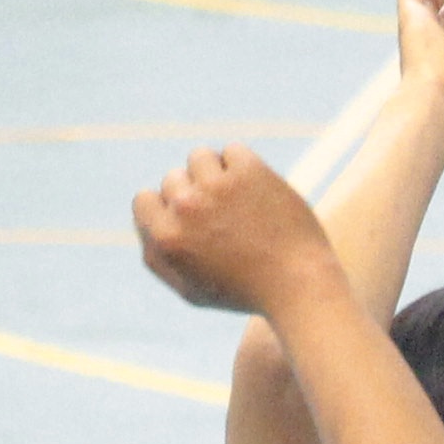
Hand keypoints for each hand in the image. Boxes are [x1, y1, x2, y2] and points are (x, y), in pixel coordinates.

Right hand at [132, 144, 347, 318]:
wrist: (300, 286)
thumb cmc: (246, 293)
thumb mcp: (191, 290)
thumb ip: (158, 257)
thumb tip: (146, 222)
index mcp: (165, 239)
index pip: (144, 200)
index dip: (168, 208)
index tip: (195, 222)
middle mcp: (185, 209)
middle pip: (174, 178)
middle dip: (196, 194)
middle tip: (228, 220)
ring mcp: (216, 187)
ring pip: (200, 157)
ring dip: (217, 174)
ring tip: (242, 202)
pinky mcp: (248, 171)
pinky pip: (233, 151)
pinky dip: (245, 167)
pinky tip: (259, 192)